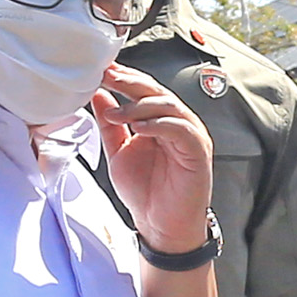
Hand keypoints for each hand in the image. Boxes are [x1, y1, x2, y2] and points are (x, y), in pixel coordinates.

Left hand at [89, 65, 214, 249]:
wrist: (161, 226)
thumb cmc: (146, 193)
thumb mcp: (118, 151)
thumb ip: (110, 124)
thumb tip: (99, 94)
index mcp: (160, 120)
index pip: (143, 89)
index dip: (123, 77)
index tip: (101, 70)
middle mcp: (178, 123)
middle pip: (156, 91)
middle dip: (129, 82)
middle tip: (107, 75)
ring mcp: (190, 135)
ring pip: (168, 105)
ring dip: (139, 105)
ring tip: (116, 112)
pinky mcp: (197, 151)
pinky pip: (180, 129)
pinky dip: (158, 124)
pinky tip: (138, 127)